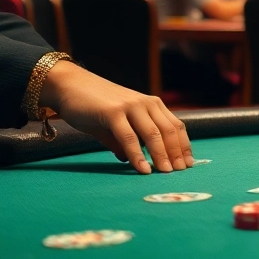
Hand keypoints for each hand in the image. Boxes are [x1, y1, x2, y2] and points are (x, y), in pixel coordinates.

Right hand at [40, 61, 191, 173]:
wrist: (69, 86)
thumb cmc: (93, 106)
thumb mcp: (116, 125)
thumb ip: (125, 141)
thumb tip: (131, 161)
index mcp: (152, 104)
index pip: (175, 126)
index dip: (184, 145)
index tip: (188, 164)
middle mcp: (146, 103)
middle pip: (169, 131)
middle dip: (177, 153)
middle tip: (181, 172)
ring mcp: (130, 106)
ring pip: (153, 134)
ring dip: (161, 156)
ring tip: (166, 173)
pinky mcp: (113, 112)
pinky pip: (129, 138)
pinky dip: (138, 155)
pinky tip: (143, 169)